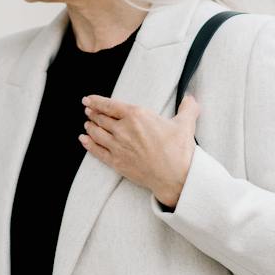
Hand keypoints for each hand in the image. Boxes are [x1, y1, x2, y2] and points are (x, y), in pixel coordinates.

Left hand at [80, 92, 199, 207]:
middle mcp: (123, 129)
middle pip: (101, 119)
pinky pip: (97, 151)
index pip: (110, 105)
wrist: (175, 176)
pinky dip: (88, 144)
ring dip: (89, 127)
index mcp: (136, 115)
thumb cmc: (179, 150)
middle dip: (92, 114)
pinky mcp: (116, 162)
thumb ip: (187, 108)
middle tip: (88, 111)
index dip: (96, 101)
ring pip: (96, 133)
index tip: (87, 100)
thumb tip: (191, 98)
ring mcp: (117, 146)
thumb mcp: (185, 124)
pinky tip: (83, 140)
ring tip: (87, 124)